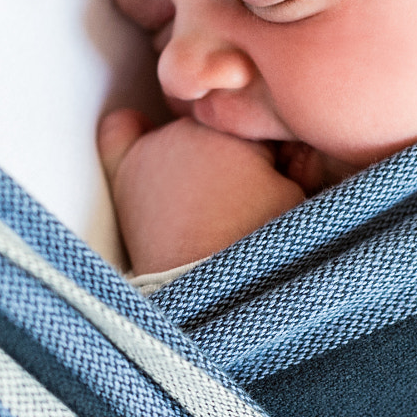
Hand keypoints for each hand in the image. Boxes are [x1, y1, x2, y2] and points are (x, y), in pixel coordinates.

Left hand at [99, 110, 304, 275]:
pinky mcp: (125, 173)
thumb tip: (294, 149)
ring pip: (178, 134)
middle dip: (231, 155)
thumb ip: (298, 161)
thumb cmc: (255, 246)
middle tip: (241, 199)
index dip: (271, 158)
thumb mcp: (295, 198)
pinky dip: (127, 130)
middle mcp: (194, 128)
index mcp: (238, 130)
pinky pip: (117, 132)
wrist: (206, 288)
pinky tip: (136, 127)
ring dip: (191, 153)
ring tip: (203, 198)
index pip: (257, 127)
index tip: (275, 184)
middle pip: (216, 129)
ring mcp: (156, 148)